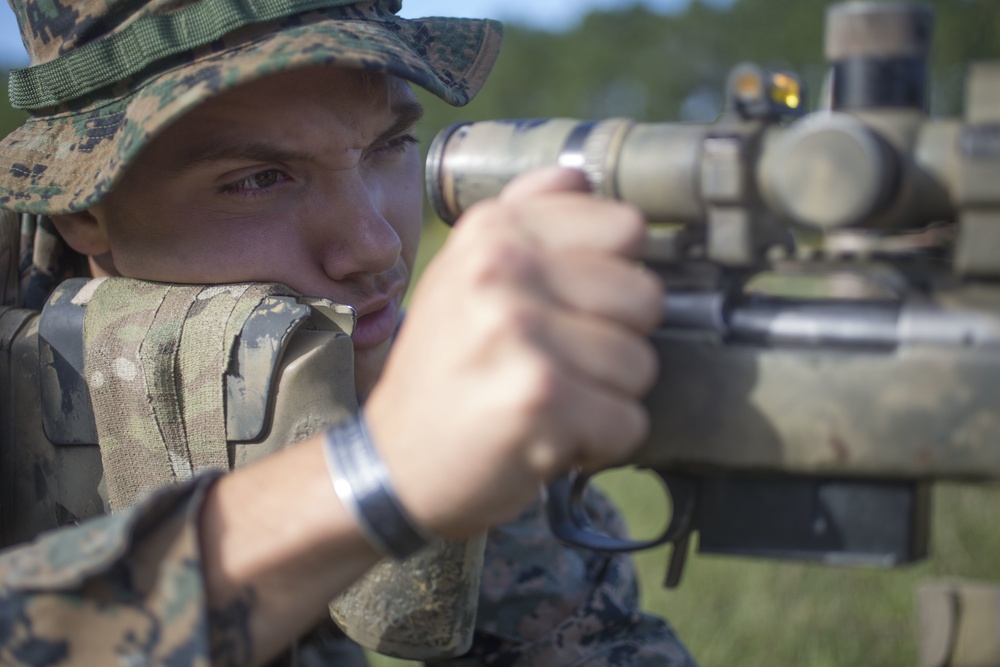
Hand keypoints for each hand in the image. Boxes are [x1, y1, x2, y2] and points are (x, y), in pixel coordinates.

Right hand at [364, 166, 663, 537]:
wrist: (395, 463)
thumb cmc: (445, 370)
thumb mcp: (465, 275)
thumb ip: (525, 218)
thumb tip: (582, 176)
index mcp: (493, 230)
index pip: (626, 227)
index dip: (613, 279)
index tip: (571, 309)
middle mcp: (503, 268)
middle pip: (645, 297)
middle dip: (613, 343)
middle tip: (555, 364)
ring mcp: (520, 331)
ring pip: (641, 364)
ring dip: (604, 397)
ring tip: (547, 400)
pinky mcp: (539, 397)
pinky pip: (629, 422)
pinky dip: (598, 443)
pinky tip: (548, 436)